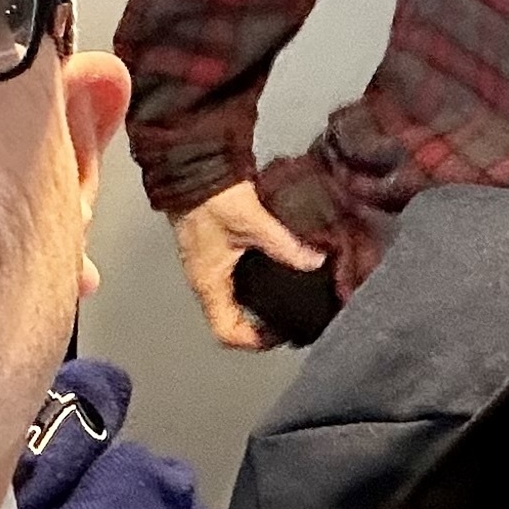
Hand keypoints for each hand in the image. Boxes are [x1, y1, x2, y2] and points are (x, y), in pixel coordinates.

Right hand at [169, 180, 318, 350]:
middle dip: (258, 324)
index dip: (252, 341)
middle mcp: (204, 280)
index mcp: (208, 282)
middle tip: (288, 318)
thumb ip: (285, 245)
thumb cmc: (213, 198)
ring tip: (286, 297)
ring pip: (231, 300)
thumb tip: (314, 261)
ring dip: (256, 304)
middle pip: (229, 319)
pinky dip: (252, 285)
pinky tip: (275, 272)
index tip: (279, 335)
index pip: (225, 330)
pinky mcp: (213, 252)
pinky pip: (232, 281)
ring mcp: (207, 266)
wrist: (193, 167)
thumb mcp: (254, 222)